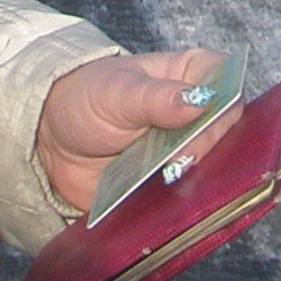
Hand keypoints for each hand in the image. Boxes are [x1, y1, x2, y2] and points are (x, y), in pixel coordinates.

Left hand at [34, 49, 228, 216]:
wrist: (51, 141)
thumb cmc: (86, 100)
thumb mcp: (116, 93)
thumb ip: (156, 98)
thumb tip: (199, 100)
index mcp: (190, 75)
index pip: (228, 84)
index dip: (221, 104)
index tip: (199, 122)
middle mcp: (197, 113)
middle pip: (229, 131)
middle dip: (208, 148)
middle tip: (177, 162)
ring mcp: (187, 151)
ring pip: (216, 167)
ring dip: (200, 179)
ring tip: (168, 182)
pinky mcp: (173, 185)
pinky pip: (191, 196)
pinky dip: (184, 204)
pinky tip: (167, 204)